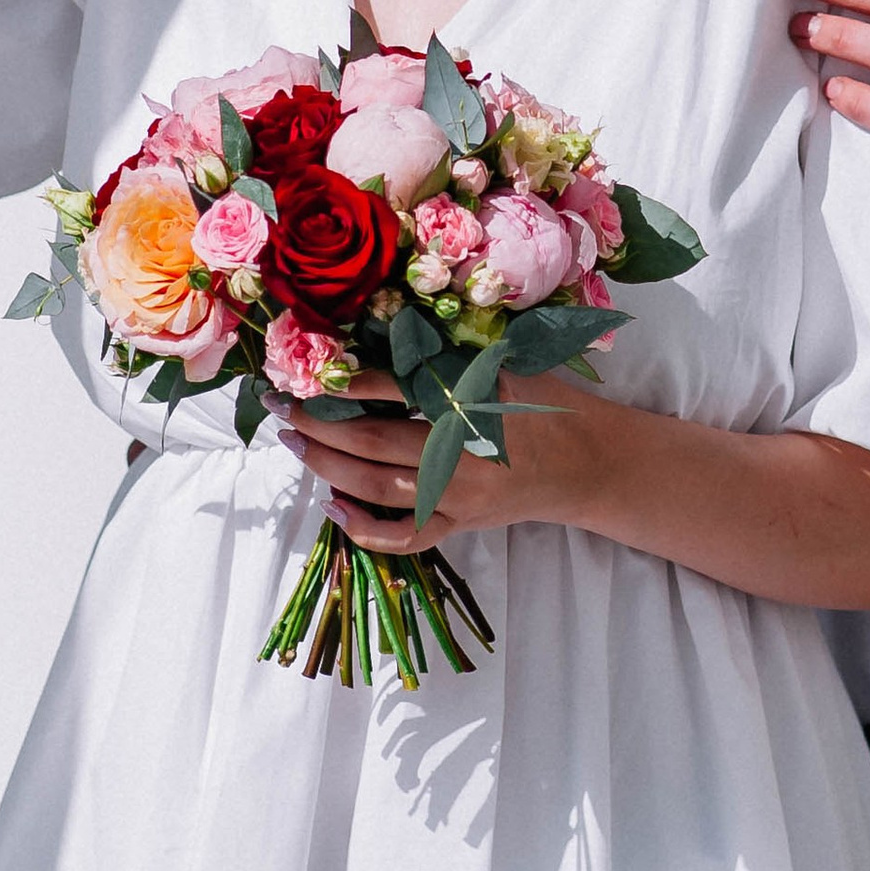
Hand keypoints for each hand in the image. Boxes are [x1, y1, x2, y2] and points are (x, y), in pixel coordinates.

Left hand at [276, 366, 609, 550]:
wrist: (587, 460)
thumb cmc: (542, 402)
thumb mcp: (503, 365)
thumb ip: (448, 356)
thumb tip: (379, 333)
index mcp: (471, 405)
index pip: (396, 391)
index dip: (348, 382)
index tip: (312, 370)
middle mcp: (461, 455)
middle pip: (373, 444)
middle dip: (319, 424)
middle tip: (282, 405)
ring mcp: (458, 496)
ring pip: (376, 488)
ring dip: (326, 466)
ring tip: (294, 441)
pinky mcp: (460, 524)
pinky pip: (405, 537)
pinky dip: (364, 529)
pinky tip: (332, 507)